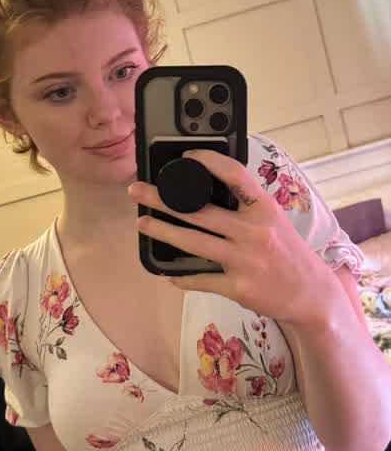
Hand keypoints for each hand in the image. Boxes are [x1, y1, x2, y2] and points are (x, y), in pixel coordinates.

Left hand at [127, 149, 335, 328]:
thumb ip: (247, 207)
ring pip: (193, 242)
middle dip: (162, 199)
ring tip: (142, 223)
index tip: (185, 156)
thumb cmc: (289, 253)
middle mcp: (253, 231)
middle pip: (199, 211)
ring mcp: (244, 260)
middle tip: (137, 191)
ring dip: (162, 231)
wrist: (312, 294)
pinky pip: (201, 279)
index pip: (235, 175)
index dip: (208, 161)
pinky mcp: (238, 287)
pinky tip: (168, 273)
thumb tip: (208, 193)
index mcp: (264, 209)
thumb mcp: (275, 221)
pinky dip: (182, 276)